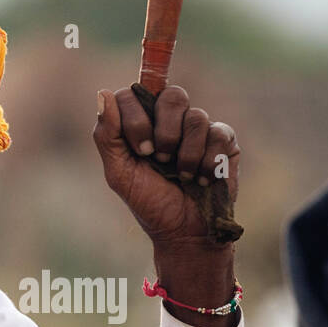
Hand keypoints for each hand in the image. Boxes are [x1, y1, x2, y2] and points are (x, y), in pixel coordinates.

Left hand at [92, 85, 239, 251]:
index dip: (137, 118)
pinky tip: (203, 180)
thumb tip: (102, 94)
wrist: (184, 232)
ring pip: (197, 117)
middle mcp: (170, 120)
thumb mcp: (119, 173)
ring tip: (183, 177)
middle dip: (166, 132)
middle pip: (172, 96)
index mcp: (142, 122)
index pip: (135, 94)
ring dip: (187, 154)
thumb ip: (107, 136)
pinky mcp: (224, 141)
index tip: (141, 151)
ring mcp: (199, 129)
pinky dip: (208, 161)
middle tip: (162, 160)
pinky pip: (219, 133)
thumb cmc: (150, 203)